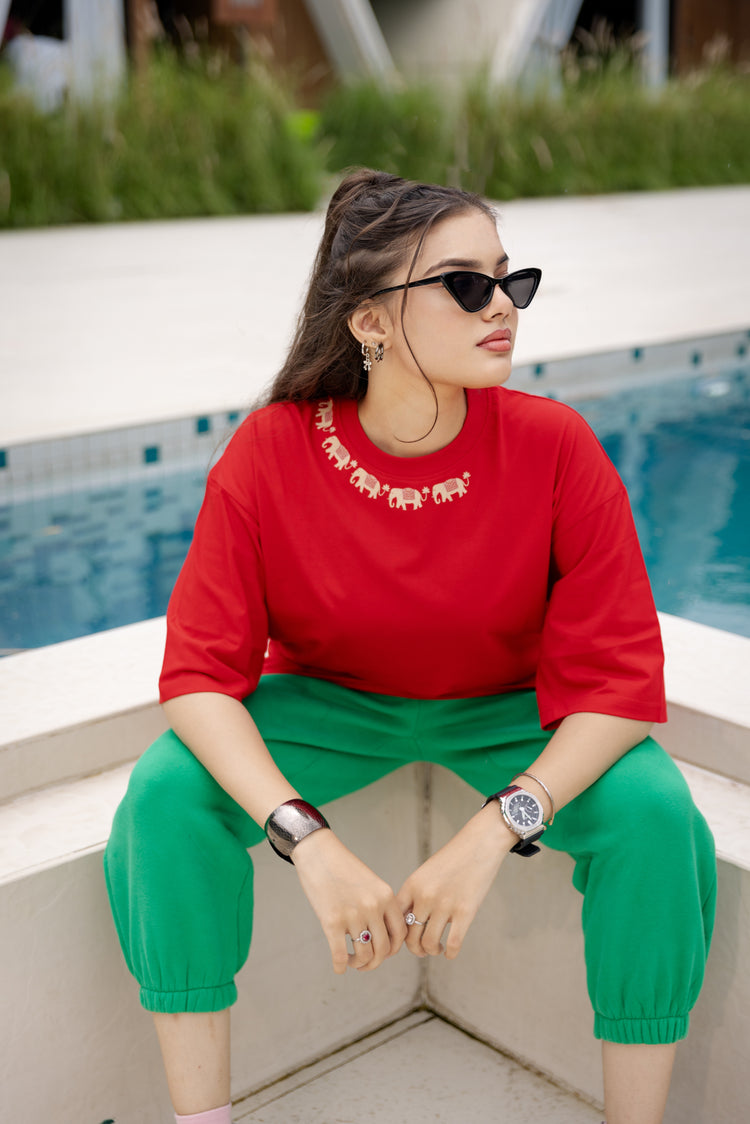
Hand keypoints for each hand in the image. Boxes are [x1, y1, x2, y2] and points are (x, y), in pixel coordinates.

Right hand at [292, 829, 407, 973]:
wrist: (318, 852)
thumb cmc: (343, 868)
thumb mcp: (371, 883)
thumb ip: (380, 906)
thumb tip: (382, 937)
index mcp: (386, 896)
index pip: (400, 934)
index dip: (393, 949)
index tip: (382, 952)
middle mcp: (373, 907)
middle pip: (383, 949)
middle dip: (375, 962)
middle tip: (366, 963)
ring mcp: (352, 915)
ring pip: (364, 955)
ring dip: (359, 965)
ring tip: (352, 961)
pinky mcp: (331, 921)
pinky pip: (340, 955)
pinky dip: (340, 966)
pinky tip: (339, 967)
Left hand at [397, 805, 513, 959]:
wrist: (479, 844)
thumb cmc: (453, 859)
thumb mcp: (426, 873)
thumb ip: (416, 894)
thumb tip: (409, 923)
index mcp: (412, 885)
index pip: (395, 919)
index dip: (397, 935)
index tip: (404, 940)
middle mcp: (425, 896)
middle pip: (410, 937)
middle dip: (415, 948)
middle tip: (422, 949)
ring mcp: (445, 905)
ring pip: (429, 944)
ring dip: (432, 951)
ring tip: (437, 948)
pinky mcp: (465, 912)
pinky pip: (453, 944)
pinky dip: (450, 953)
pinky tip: (450, 951)